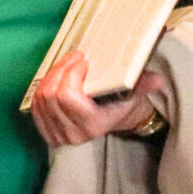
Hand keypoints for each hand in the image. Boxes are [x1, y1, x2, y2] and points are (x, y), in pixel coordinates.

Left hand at [31, 52, 163, 146]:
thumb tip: (157, 81)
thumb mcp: (133, 92)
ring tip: (66, 66)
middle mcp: (73, 133)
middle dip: (61, 70)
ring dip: (52, 76)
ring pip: (41, 98)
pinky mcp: (46, 132)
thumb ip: (142, 84)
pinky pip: (35, 105)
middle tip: (74, 58)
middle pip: (51, 94)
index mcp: (93, 124)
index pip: (68, 96)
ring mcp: (57, 135)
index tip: (83, 61)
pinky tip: (56, 79)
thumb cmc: (121, 104)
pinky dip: (43, 88)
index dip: (71, 74)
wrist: (112, 121)